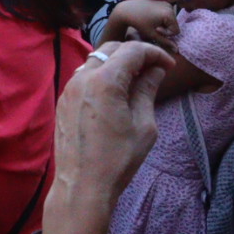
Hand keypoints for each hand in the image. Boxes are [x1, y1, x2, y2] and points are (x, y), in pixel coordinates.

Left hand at [51, 41, 172, 220]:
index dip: (154, 53)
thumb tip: (155, 70)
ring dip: (117, 63)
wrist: (83, 183)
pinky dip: (102, 75)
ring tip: (137, 80)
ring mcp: (69, 88)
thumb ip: (147, 90)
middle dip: (135, 54)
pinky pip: (84, 76)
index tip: (169, 65)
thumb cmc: (118, 158)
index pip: (132, 51)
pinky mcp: (63, 100)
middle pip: (111, 49)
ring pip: (95, 61)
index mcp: (104, 81)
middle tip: (155, 69)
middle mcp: (82, 78)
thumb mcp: (143, 124)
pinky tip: (116, 92)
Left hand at [110, 0, 180, 53]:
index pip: (176, 31)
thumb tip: (177, 49)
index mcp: (169, 14)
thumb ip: (165, 42)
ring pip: (171, 20)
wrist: (127, 10)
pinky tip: (151, 18)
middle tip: (153, 27)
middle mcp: (169, 7)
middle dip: (165, 29)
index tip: (155, 30)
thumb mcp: (152, 34)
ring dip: (163, 24)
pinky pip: (167, 14)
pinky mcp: (162, 2)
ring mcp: (166, 3)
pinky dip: (161, 18)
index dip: (166, 34)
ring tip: (151, 23)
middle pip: (174, 25)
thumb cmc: (139, 23)